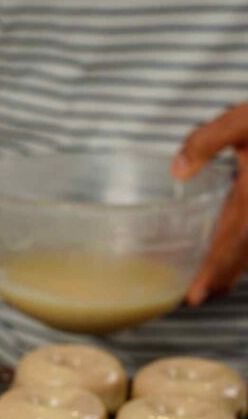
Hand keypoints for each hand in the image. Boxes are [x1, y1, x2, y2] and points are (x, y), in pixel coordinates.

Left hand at [172, 103, 247, 304]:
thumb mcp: (243, 120)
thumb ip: (207, 140)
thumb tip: (176, 171)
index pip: (236, 242)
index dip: (215, 271)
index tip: (195, 295)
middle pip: (242, 256)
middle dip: (218, 279)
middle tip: (193, 298)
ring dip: (229, 268)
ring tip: (206, 285)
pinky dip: (236, 251)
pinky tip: (221, 252)